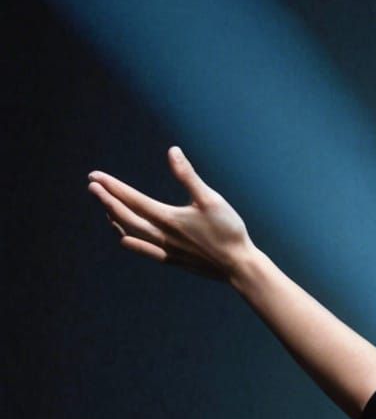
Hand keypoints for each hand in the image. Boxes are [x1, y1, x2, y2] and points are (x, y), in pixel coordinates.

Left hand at [86, 147, 256, 281]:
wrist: (239, 266)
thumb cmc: (228, 231)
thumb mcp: (212, 199)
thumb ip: (189, 176)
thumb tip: (173, 152)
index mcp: (168, 218)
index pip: (132, 199)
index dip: (112, 187)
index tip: (94, 176)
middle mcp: (161, 235)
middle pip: (125, 216)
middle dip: (106, 200)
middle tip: (93, 186)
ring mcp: (165, 250)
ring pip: (130, 234)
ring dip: (115, 219)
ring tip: (106, 208)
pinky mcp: (172, 260)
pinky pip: (143, 250)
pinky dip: (129, 240)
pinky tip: (125, 237)